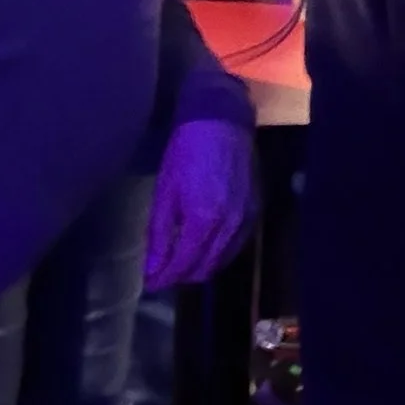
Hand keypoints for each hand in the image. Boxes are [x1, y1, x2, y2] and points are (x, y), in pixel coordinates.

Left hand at [145, 115, 255, 287]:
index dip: (163, 278)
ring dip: (201, 267)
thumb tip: (152, 270)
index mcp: (203, 219)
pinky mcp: (255, 210)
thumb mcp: (165, 193)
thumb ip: (160, 235)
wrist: (222, 122)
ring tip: (181, 263)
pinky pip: (237, 244)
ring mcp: (246, 218)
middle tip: (162, 273)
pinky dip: (220, 254)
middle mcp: (229, 225)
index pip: (182, 265)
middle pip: (205, 268)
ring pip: (223, 260)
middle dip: (181, 276)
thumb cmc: (185, 153)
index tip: (149, 283)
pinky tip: (206, 248)